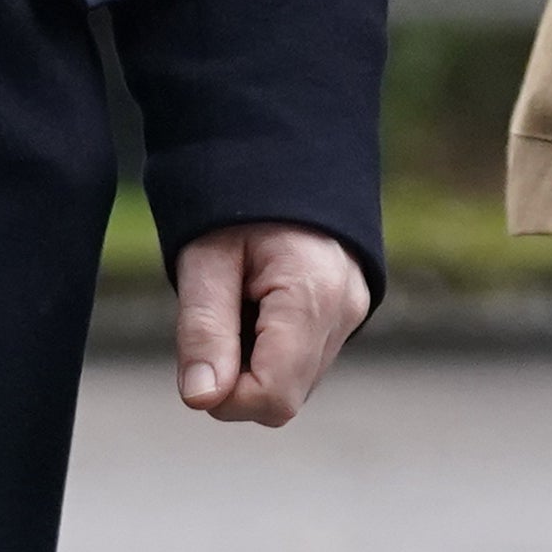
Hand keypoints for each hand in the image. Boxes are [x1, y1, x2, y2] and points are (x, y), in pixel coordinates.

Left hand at [171, 219, 369, 428]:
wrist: (279, 151)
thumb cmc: (236, 200)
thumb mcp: (205, 257)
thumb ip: (203, 330)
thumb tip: (200, 400)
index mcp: (312, 295)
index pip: (272, 397)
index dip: (225, 396)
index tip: (199, 355)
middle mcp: (344, 311)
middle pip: (284, 399)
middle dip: (237, 380)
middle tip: (215, 318)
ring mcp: (352, 314)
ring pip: (294, 384)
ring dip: (254, 364)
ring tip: (238, 303)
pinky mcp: (347, 314)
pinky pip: (305, 362)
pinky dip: (271, 351)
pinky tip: (257, 305)